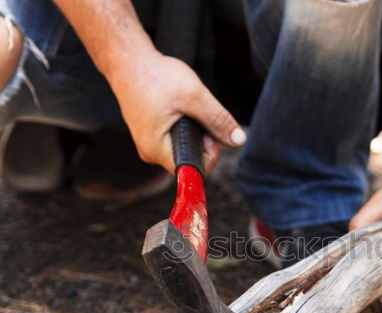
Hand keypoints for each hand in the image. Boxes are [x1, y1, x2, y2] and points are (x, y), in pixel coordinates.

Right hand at [108, 49, 245, 173]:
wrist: (127, 60)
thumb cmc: (155, 76)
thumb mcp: (194, 96)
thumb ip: (218, 120)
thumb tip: (239, 141)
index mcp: (157, 151)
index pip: (197, 170)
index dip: (211, 151)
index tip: (208, 126)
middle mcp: (151, 154)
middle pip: (193, 159)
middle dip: (204, 138)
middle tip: (198, 111)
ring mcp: (149, 145)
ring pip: (186, 148)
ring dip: (195, 130)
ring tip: (185, 106)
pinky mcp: (151, 136)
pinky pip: (176, 139)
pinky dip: (185, 125)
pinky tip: (177, 107)